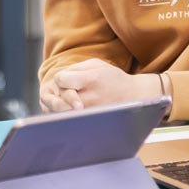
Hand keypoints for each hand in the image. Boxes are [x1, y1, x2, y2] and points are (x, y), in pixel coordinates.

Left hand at [42, 59, 160, 111]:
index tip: (66, 80)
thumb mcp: (96, 65)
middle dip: (55, 96)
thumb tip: (58, 78)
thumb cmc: (111, 78)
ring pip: (62, 115)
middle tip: (61, 94)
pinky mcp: (92, 122)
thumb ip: (75, 68)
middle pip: (58, 102)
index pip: (61, 80)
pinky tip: (70, 110)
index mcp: (91, 80)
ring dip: (59, 108)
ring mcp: (91, 113)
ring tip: (65, 102)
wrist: (132, 95)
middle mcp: (91, 98)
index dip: (60, 79)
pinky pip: (70, 122)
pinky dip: (65, 117)